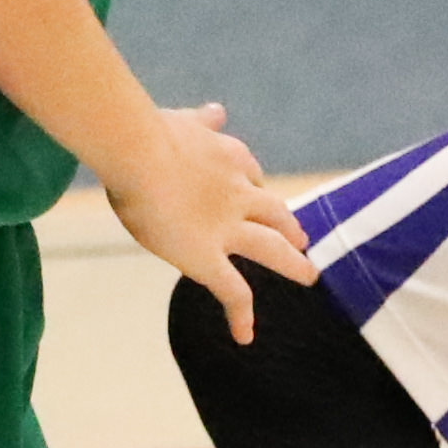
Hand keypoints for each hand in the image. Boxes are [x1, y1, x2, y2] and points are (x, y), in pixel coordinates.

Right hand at [104, 102, 312, 344]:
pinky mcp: (207, 259)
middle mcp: (238, 193)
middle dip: (289, 226)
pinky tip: (245, 335)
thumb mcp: (183, 121)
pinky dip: (240, 314)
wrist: (138, 151)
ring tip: (308, 275)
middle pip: (274, 212)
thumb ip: (202, 121)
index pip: (248, 174)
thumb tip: (218, 111)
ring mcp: (227, 228)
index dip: (253, 186)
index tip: (254, 191)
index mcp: (228, 158)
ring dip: (292, 263)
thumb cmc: (149, 132)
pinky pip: (232, 292)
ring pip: (271, 249)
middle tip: (301, 238)